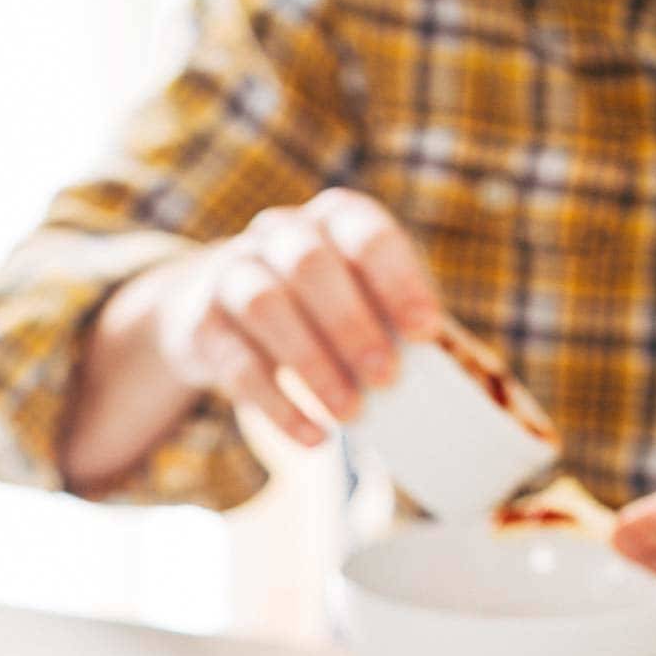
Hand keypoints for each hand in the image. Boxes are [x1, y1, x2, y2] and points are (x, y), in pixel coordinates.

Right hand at [156, 188, 443, 445]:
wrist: (215, 308)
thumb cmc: (316, 307)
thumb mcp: (357, 296)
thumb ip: (395, 321)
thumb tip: (453, 380)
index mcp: (334, 218)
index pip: (367, 236)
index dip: (398, 281)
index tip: (426, 333)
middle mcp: (279, 233)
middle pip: (310, 267)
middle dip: (353, 326)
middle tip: (387, 381)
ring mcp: (232, 273)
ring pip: (267, 307)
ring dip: (314, 366)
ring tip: (349, 415)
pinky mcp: (202, 324)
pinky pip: (237, 364)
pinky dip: (278, 407)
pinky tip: (312, 437)